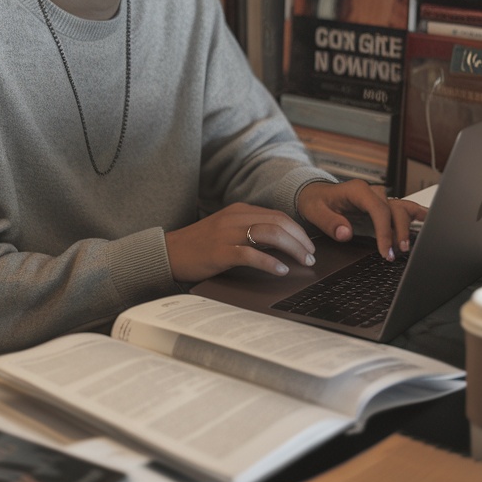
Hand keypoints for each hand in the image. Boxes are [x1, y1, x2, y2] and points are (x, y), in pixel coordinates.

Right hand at [165, 203, 315, 282]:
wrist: (169, 252)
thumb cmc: (199, 245)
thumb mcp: (227, 230)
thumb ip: (249, 231)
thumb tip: (281, 244)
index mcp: (238, 210)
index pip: (277, 215)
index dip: (297, 230)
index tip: (308, 245)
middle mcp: (235, 218)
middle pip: (278, 222)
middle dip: (300, 239)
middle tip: (311, 256)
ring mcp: (227, 234)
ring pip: (270, 234)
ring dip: (292, 249)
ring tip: (303, 262)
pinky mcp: (220, 252)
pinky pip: (251, 254)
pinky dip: (270, 262)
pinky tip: (280, 270)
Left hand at [296, 180, 426, 261]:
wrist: (315, 195)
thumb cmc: (316, 202)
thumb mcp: (315, 211)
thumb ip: (330, 222)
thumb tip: (346, 232)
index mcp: (358, 191)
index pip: (379, 209)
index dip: (385, 231)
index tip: (385, 251)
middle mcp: (372, 193)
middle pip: (394, 209)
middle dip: (398, 232)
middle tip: (395, 254)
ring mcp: (379, 199)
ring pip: (402, 209)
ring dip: (408, 227)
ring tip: (409, 246)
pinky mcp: (383, 207)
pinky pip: (403, 208)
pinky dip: (418, 213)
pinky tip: (431, 219)